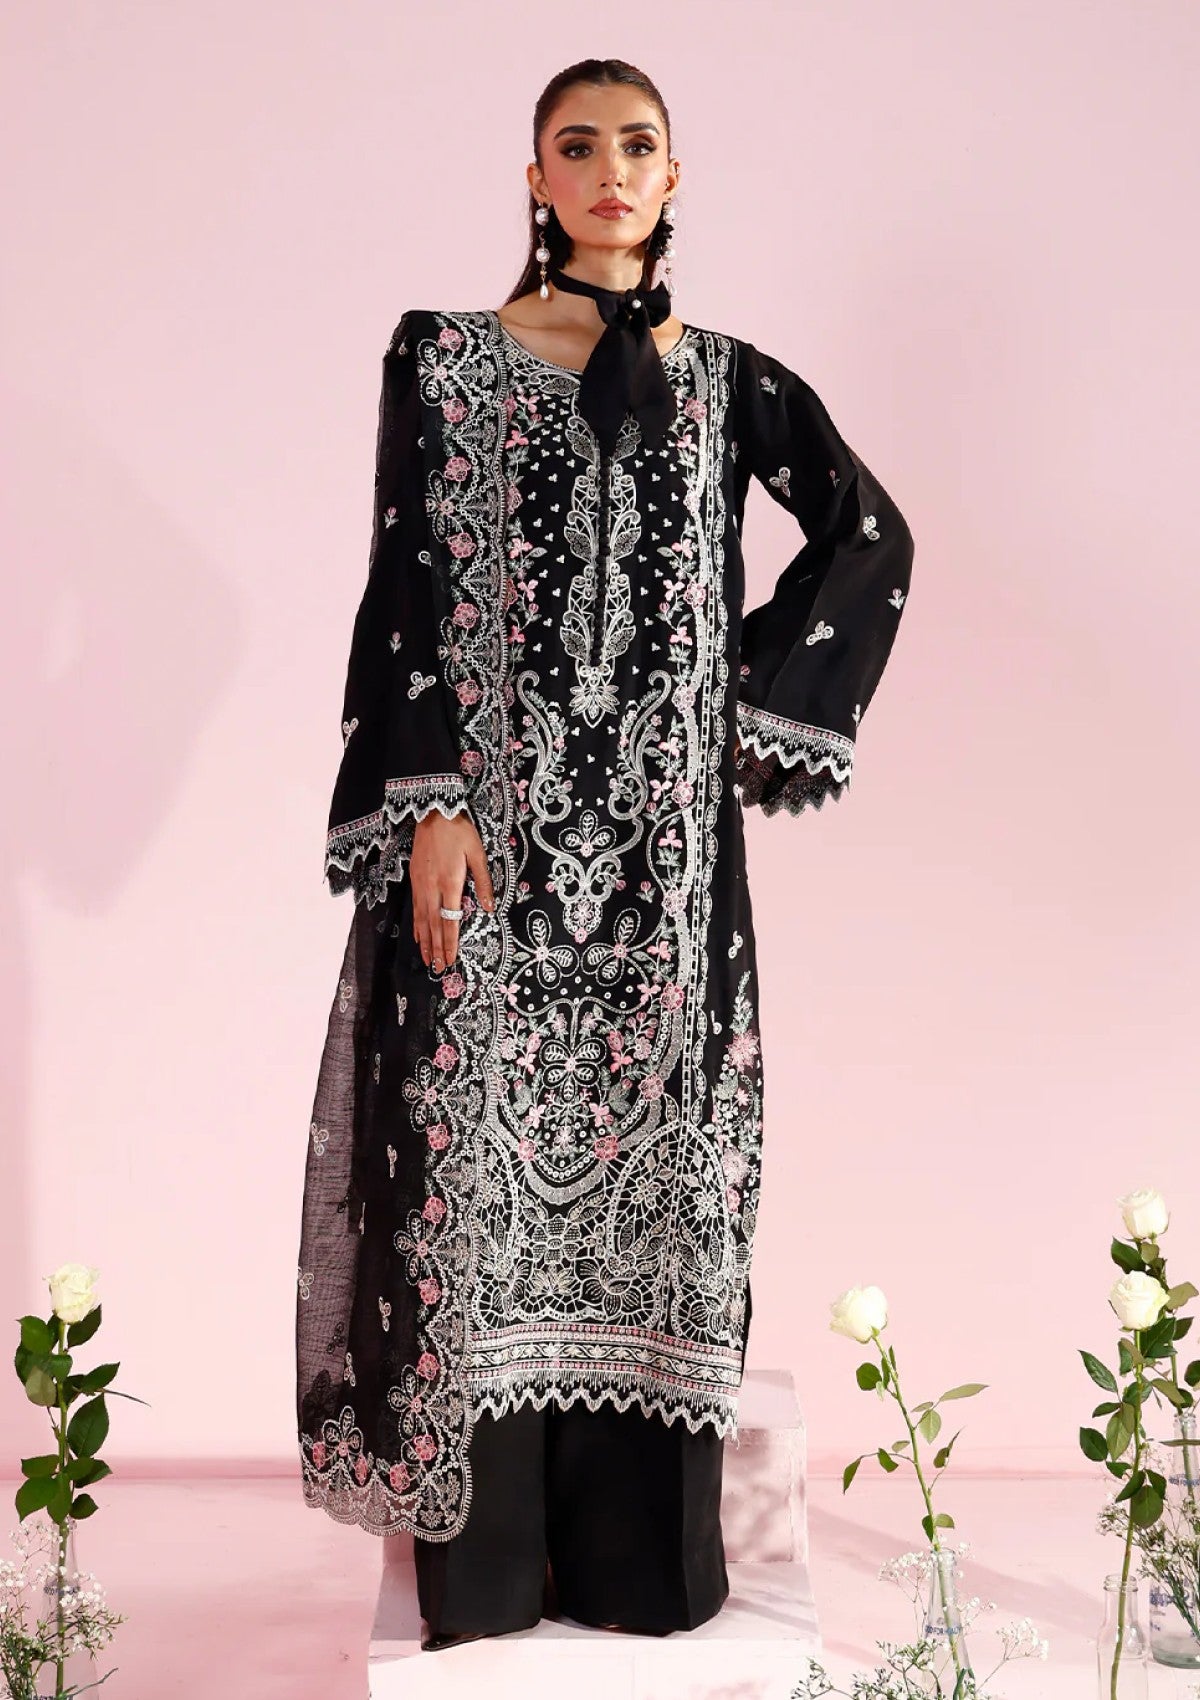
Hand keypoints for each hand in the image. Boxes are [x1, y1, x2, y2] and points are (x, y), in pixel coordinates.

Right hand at [410, 810, 494, 970]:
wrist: (433, 813)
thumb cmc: (459, 832)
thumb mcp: (477, 854)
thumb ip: (484, 882)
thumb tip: (489, 908)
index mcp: (450, 883)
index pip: (450, 920)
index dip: (450, 942)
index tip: (452, 959)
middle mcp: (432, 888)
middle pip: (434, 925)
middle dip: (437, 948)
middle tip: (439, 969)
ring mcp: (420, 885)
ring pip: (422, 919)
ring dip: (425, 942)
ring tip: (428, 960)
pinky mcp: (414, 879)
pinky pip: (414, 908)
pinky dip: (416, 925)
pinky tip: (417, 936)